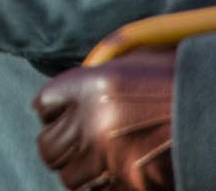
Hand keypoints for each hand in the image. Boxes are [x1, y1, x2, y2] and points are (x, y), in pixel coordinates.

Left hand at [35, 51, 175, 189]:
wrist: (214, 115)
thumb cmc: (180, 83)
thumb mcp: (137, 64)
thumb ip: (102, 74)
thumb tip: (83, 83)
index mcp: (88, 86)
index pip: (44, 105)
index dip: (53, 114)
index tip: (61, 119)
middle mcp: (90, 121)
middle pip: (48, 147)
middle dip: (60, 149)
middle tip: (75, 149)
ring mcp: (107, 156)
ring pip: (70, 177)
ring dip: (80, 173)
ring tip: (96, 166)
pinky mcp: (128, 183)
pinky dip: (103, 189)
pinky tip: (116, 177)